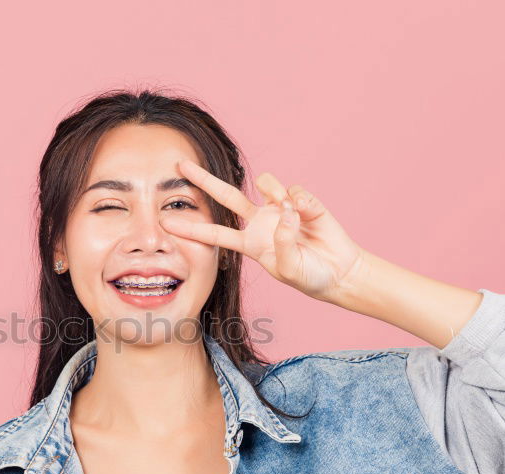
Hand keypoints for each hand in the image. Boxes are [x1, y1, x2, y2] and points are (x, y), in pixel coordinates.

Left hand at [160, 158, 366, 301]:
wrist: (339, 272)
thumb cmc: (310, 276)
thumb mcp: (290, 269)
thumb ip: (283, 243)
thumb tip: (285, 211)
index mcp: (250, 243)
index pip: (214, 233)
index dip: (191, 227)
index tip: (165, 222)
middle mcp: (260, 222)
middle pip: (226, 196)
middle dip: (203, 180)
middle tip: (180, 165)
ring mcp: (280, 209)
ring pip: (265, 182)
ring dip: (274, 191)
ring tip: (293, 212)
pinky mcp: (303, 201)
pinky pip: (295, 190)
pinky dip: (302, 202)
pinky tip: (309, 215)